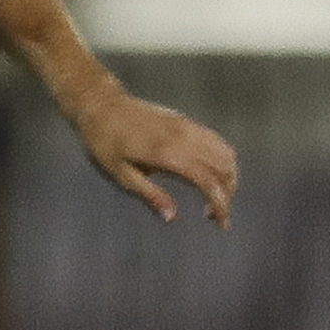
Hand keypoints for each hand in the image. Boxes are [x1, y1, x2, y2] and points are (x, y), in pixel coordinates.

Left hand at [72, 89, 236, 226]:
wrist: (101, 105)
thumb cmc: (105, 143)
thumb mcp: (121, 175)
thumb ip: (150, 195)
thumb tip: (172, 217)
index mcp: (166, 153)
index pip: (207, 179)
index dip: (219, 203)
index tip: (221, 223)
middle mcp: (182, 136)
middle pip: (224, 165)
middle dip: (227, 193)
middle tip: (215, 216)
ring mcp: (186, 125)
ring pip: (224, 151)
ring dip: (227, 176)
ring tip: (213, 197)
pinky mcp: (184, 120)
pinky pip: (214, 140)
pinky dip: (221, 160)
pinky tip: (208, 175)